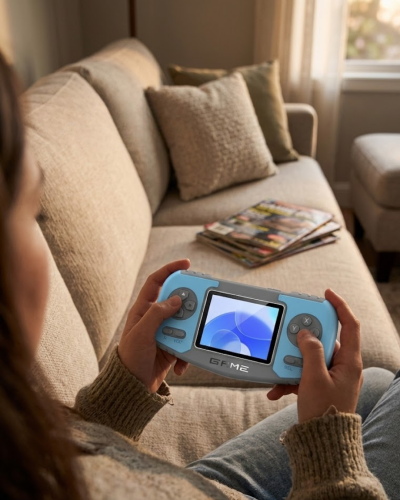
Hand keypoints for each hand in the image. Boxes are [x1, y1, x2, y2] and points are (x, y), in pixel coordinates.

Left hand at [118, 259, 190, 392]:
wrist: (132, 389)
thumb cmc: (130, 360)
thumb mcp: (141, 334)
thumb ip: (157, 314)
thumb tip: (176, 299)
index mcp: (143, 310)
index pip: (156, 282)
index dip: (170, 269)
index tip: (186, 264)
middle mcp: (154, 318)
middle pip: (176, 301)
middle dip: (188, 304)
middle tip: (199, 304)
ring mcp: (164, 332)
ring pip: (185, 321)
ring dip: (189, 332)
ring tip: (185, 342)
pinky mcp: (172, 346)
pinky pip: (186, 342)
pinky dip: (187, 352)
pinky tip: (180, 365)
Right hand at [267, 289, 362, 422]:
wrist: (322, 443)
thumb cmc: (325, 411)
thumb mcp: (314, 377)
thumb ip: (310, 350)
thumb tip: (306, 333)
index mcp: (349, 361)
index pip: (350, 325)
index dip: (340, 305)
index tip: (326, 293)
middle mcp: (342, 366)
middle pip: (323, 340)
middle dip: (302, 340)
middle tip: (290, 336)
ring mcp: (331, 376)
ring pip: (309, 358)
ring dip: (291, 363)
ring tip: (280, 372)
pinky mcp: (320, 385)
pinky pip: (303, 374)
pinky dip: (289, 379)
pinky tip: (276, 390)